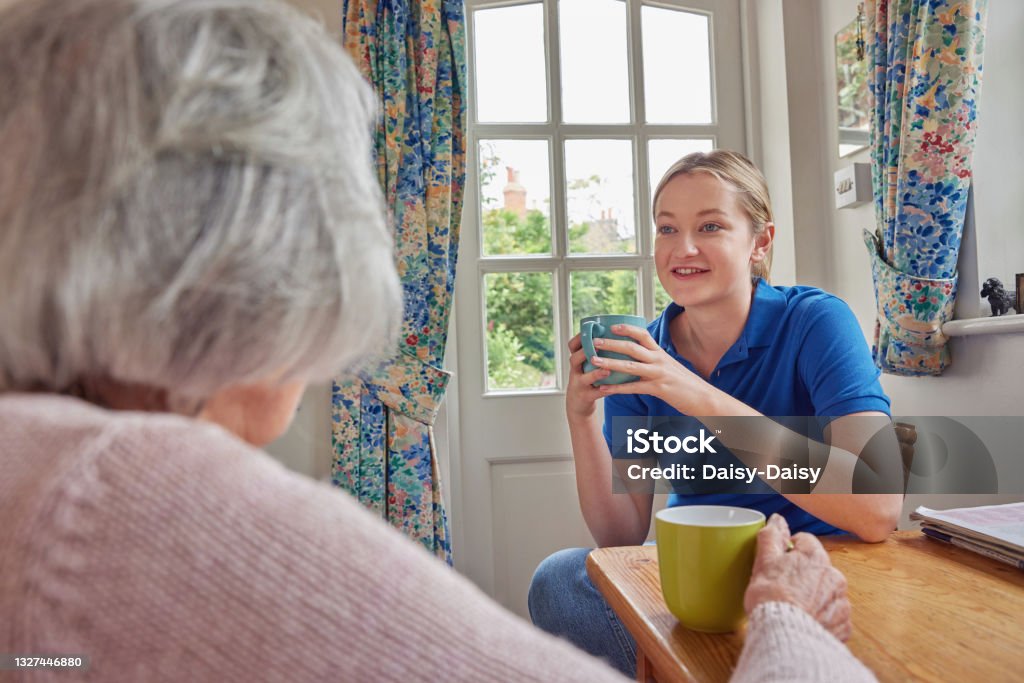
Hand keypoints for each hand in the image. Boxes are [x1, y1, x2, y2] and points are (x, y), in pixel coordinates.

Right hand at [565, 332, 611, 421]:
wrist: (578, 405)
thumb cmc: (587, 381)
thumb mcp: (586, 366)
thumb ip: (595, 354)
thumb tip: (615, 335)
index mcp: (577, 361)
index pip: (572, 346)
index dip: (579, 338)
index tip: (590, 329)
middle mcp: (575, 371)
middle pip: (574, 359)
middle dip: (584, 352)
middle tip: (597, 346)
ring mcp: (579, 385)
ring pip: (585, 378)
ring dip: (596, 373)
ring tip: (607, 370)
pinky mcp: (586, 397)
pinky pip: (596, 393)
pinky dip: (606, 390)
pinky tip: (615, 388)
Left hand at [584, 324, 706, 413]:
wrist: (704, 398)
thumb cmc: (685, 383)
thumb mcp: (670, 366)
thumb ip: (655, 360)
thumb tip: (640, 356)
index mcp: (661, 353)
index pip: (643, 334)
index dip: (627, 329)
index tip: (612, 326)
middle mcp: (659, 360)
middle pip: (632, 348)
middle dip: (612, 344)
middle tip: (595, 341)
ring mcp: (659, 374)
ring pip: (630, 366)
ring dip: (610, 363)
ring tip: (594, 361)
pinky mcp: (658, 389)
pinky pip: (633, 388)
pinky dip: (617, 388)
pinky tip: (604, 388)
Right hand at [744, 514, 851, 641]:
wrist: (786, 635)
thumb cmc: (772, 597)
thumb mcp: (764, 561)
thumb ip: (771, 536)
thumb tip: (777, 520)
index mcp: (815, 556)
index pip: (804, 541)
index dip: (788, 550)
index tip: (778, 563)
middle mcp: (834, 576)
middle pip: (817, 567)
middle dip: (802, 574)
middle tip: (782, 587)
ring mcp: (841, 602)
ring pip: (826, 592)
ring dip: (814, 596)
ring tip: (794, 608)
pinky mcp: (843, 625)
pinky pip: (833, 616)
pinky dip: (821, 618)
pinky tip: (806, 622)